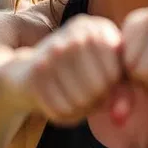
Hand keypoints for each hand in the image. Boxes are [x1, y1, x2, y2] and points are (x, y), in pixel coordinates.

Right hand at [10, 14, 124, 125]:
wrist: (26, 72)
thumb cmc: (76, 74)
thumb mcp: (105, 77)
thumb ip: (122, 94)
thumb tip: (120, 119)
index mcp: (98, 28)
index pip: (117, 72)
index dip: (113, 89)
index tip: (104, 88)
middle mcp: (76, 33)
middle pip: (99, 87)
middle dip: (96, 100)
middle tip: (87, 98)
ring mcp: (55, 49)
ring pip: (81, 100)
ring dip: (80, 109)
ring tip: (74, 100)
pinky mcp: (37, 70)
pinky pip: (61, 108)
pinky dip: (63, 114)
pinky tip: (58, 102)